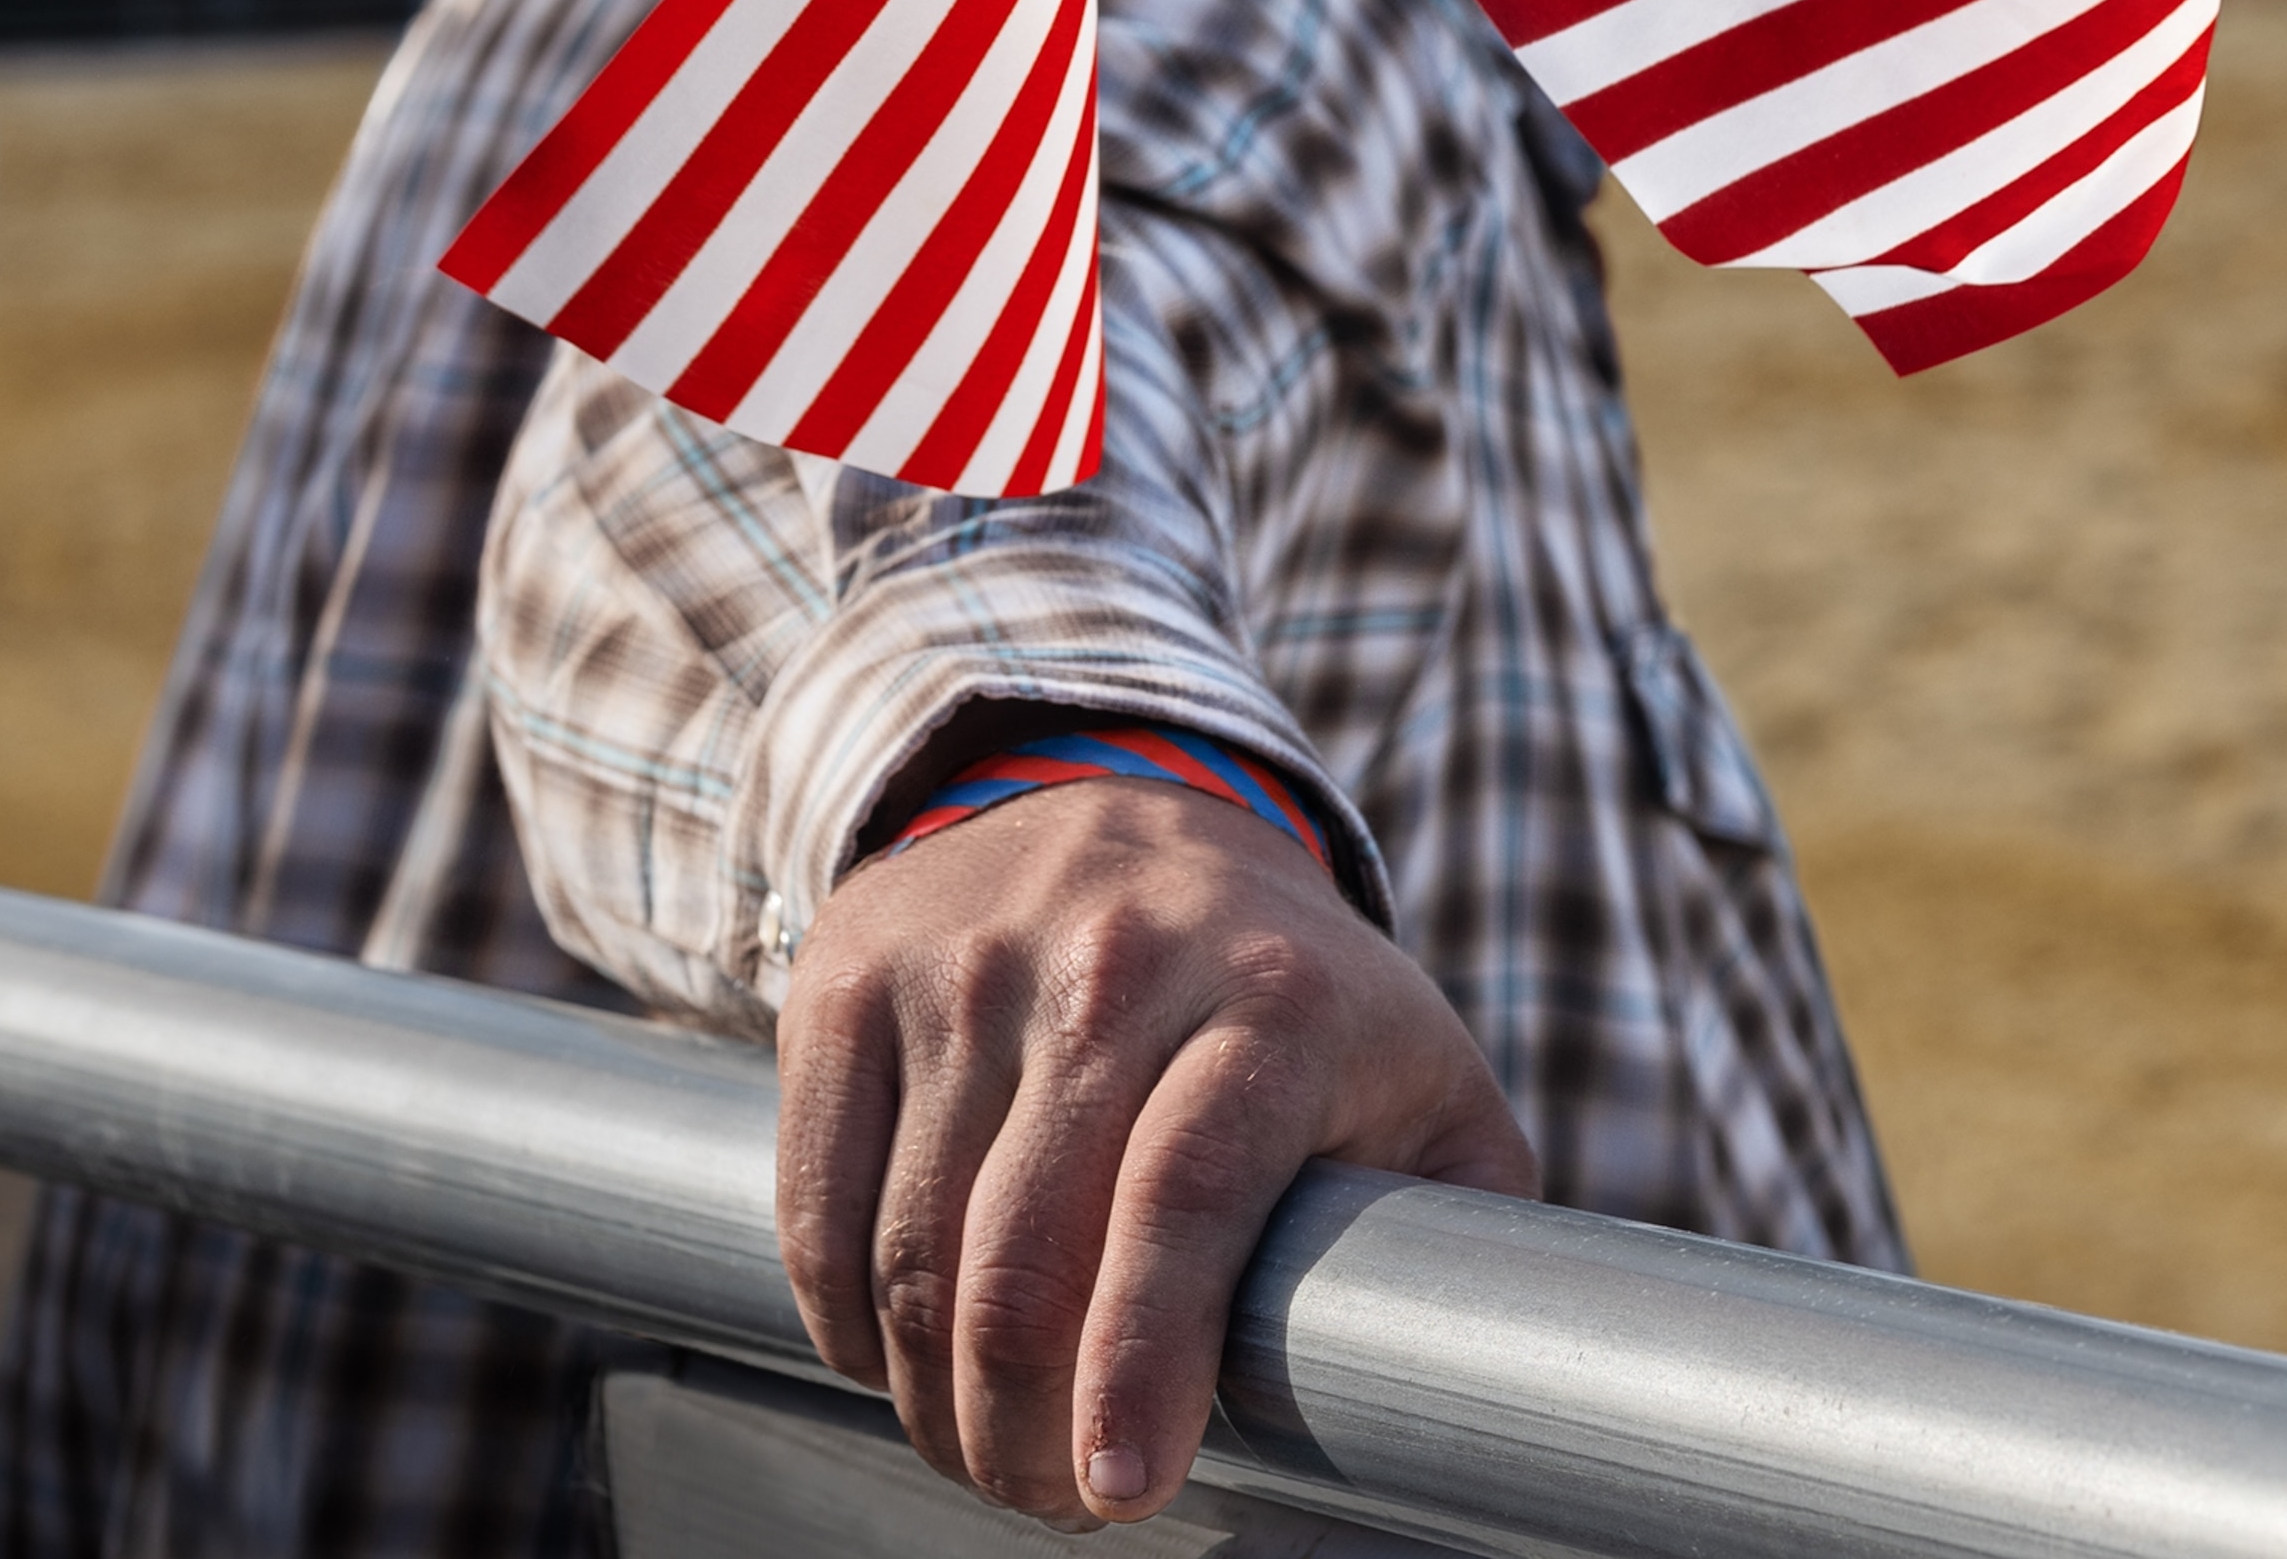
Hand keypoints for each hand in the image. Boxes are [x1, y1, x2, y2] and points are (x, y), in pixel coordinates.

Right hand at [774, 776, 1534, 1524]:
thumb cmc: (1292, 995)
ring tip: (991, 1439)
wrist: (1131, 796)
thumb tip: (1468, 1396)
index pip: (1186, 1190)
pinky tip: (901, 1351)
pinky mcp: (856, 969)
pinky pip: (818, 1205)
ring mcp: (969, 956)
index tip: (1122, 1486)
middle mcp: (1113, 957)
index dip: (1143, 1358)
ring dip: (935, 1401)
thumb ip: (1458, 1236)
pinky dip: (846, 1324)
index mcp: (1272, 995)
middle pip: (1025, 1254)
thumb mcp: (1420, 1080)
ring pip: (910, 1251)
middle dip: (1023, 1434)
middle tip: (1058, 1497)